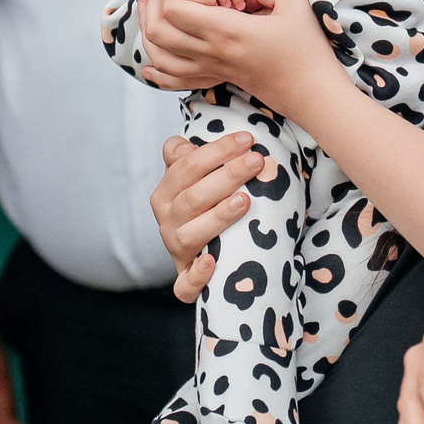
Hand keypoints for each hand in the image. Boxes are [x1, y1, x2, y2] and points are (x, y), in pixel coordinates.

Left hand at [136, 0, 339, 107]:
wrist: (313, 93)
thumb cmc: (307, 50)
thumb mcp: (293, 2)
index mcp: (227, 31)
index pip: (176, 8)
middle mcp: (212, 53)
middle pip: (158, 30)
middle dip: (155, 1)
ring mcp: (211, 70)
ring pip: (158, 56)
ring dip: (148, 31)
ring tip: (152, 10)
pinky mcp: (216, 80)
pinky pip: (175, 81)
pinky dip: (157, 71)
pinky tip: (151, 62)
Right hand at [150, 133, 263, 301]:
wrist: (209, 254)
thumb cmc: (206, 206)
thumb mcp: (194, 179)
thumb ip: (186, 158)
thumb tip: (184, 146)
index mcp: (167, 193)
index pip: (186, 166)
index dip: (216, 151)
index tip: (247, 139)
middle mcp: (167, 221)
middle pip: (193, 197)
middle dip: (227, 176)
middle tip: (256, 162)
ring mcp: (176, 250)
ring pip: (190, 235)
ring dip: (218, 217)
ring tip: (245, 201)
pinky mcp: (186, 280)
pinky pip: (185, 284)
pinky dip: (197, 275)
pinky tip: (211, 261)